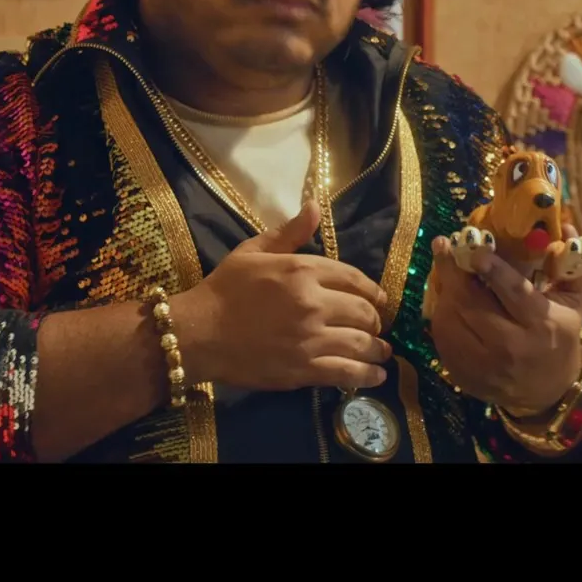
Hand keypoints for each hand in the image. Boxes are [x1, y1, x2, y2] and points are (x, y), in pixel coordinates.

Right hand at [171, 201, 392, 392]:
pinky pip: (347, 372)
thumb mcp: (253, 251)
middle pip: (363, 312)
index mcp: (302, 270)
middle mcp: (313, 303)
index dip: (373, 290)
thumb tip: (316, 205)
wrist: (198, 333)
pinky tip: (376, 375)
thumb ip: (289, 233)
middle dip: (375, 320)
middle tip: (376, 326)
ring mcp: (310, 339)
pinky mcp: (304, 369)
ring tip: (382, 353)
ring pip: (360, 343)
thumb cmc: (223, 289)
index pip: (353, 278)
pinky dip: (367, 375)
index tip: (379, 299)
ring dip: (377, 349)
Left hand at [425, 222, 581, 413]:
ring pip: (451, 320)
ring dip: (443, 291)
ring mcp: (484, 364)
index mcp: (541, 324)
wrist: (546, 392)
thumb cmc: (560, 337)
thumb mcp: (574, 304)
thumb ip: (572, 266)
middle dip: (453, 272)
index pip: (514, 292)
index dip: (491, 268)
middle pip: (472, 304)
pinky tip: (444, 299)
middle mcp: (511, 346)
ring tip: (444, 269)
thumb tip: (567, 227)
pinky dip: (440, 314)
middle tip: (443, 245)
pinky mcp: (464, 375)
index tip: (474, 246)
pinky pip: (442, 338)